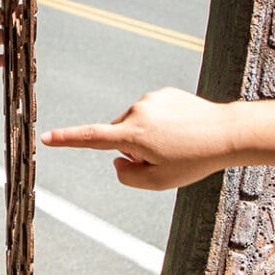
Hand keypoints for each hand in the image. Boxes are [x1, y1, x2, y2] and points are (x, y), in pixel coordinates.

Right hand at [42, 87, 235, 189]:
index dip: (67, 140)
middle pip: (119, 136)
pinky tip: (182, 129)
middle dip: (133, 149)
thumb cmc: (194, 160)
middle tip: (165, 158)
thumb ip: (127, 176)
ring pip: (135, 125)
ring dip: (147, 136)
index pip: (92, 138)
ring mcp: (150, 99)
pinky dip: (160, 124)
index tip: (46, 138)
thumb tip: (117, 160)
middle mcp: (137, 112)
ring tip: (177, 143)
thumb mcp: (158, 182)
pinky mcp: (163, 93)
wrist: (228, 133)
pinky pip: (151, 112)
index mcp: (133, 135)